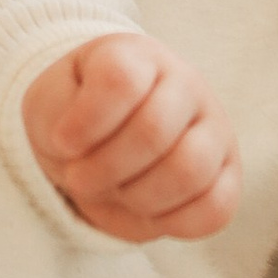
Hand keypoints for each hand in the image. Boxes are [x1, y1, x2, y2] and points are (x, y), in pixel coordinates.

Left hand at [21, 33, 240, 244]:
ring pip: (189, 171)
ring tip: (115, 191)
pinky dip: (172, 222)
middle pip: (153, 131)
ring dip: (137, 197)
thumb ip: (59, 113)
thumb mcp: (48, 102)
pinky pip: (215, 209)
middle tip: (79, 179)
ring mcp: (214, 128)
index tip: (62, 142)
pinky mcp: (229, 174)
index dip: (85, 122)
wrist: (98, 139)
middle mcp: (185, 84)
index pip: (121, 80)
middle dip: (105, 169)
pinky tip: (146, 210)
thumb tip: (84, 149)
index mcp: (138, 56)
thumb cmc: (74, 115)